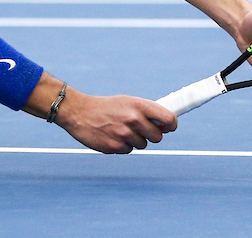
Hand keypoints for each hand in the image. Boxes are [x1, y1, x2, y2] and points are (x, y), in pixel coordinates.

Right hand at [55, 89, 176, 153]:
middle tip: (141, 130)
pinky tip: (112, 136)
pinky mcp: (115, 146)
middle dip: (152, 135)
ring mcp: (125, 134)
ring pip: (142, 145)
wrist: (79, 112)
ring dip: (135, 140)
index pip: (168, 118)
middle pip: (158, 137)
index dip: (172, 125)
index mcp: (139, 105)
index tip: (169, 127)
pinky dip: (123, 146)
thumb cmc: (107, 107)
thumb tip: (164, 125)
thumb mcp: (128, 102)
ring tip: (121, 130)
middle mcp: (134, 119)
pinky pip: (128, 150)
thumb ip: (146, 112)